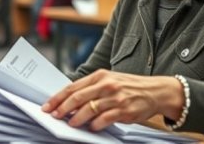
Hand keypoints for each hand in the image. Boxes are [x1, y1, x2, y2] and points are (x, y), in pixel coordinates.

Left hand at [41, 69, 183, 130]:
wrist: (155, 91)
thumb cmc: (130, 86)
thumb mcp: (109, 80)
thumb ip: (91, 88)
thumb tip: (69, 101)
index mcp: (100, 76)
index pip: (73, 87)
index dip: (58, 97)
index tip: (48, 106)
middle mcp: (106, 84)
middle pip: (78, 97)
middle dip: (62, 108)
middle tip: (54, 116)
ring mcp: (115, 97)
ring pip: (89, 109)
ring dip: (77, 119)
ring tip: (70, 124)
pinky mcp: (124, 110)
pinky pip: (104, 119)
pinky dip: (95, 125)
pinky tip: (91, 128)